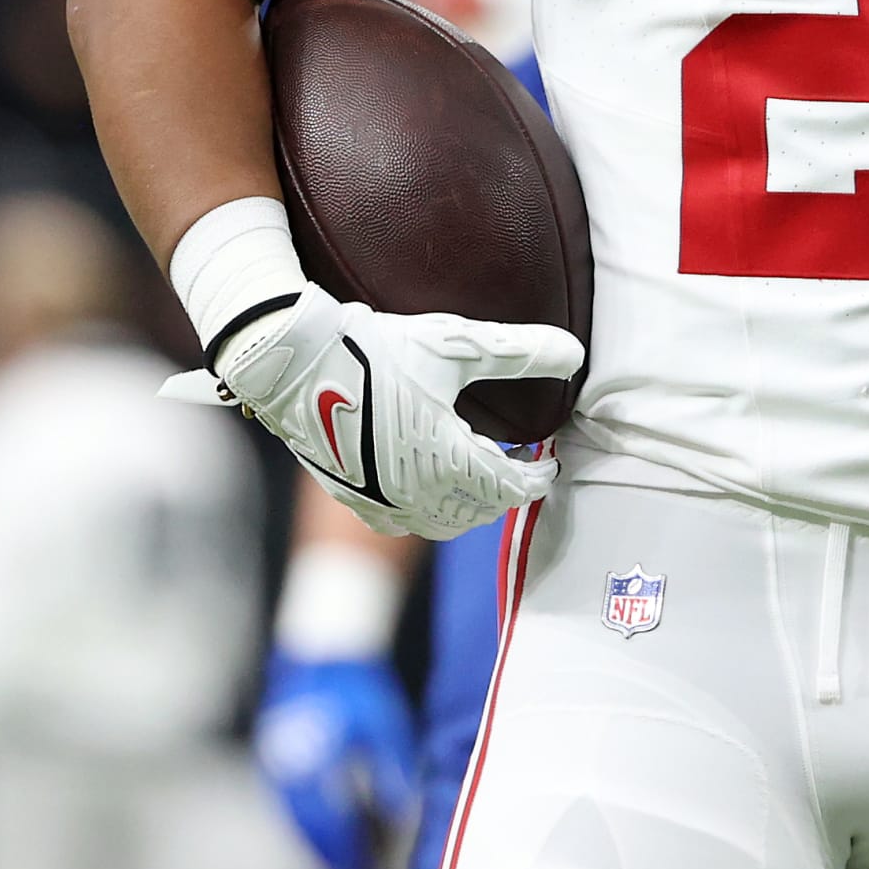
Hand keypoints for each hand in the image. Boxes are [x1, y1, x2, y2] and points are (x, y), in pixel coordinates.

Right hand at [164, 281, 579, 538]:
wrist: (292, 363)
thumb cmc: (376, 350)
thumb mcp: (456, 346)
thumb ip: (520, 352)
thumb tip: (575, 354)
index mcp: (448, 466)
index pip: (511, 489)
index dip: (536, 478)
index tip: (547, 462)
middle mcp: (416, 496)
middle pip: (478, 512)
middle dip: (503, 490)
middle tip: (516, 461)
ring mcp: (379, 502)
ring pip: (440, 522)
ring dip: (467, 503)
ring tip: (475, 468)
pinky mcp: (350, 497)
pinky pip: (401, 519)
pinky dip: (427, 507)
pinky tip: (424, 475)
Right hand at [256, 646, 419, 868]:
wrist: (321, 644)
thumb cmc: (356, 682)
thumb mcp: (385, 725)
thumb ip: (392, 772)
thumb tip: (401, 815)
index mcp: (312, 766)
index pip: (328, 827)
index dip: (347, 855)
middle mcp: (286, 769)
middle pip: (307, 828)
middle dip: (331, 853)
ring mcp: (276, 760)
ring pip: (296, 814)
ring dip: (319, 836)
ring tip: (346, 851)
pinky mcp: (275, 750)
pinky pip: (290, 796)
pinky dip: (310, 814)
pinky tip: (330, 817)